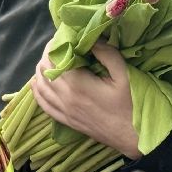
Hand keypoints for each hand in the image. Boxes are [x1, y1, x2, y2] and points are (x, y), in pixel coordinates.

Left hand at [28, 41, 142, 158]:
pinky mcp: (65, 120)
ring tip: (51, 59)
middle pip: (44, 70)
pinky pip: (43, 104)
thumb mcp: (124, 75)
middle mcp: (64, 97)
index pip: (55, 58)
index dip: (56, 43)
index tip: (64, 35)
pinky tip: (38, 82)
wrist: (133, 137)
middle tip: (60, 45)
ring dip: (41, 70)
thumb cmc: (131, 104)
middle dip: (48, 54)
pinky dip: (38, 90)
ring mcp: (63, 110)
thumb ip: (107, 54)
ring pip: (40, 86)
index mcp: (77, 84)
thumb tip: (91, 39)